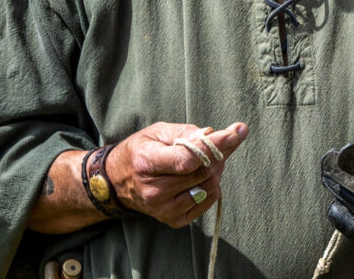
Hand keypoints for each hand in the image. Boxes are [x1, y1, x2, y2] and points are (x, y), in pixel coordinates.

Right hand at [107, 121, 247, 227]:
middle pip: (201, 172)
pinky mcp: (173, 220)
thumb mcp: (157, 132)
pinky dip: (210, 186)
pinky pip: (206, 201)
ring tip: (202, 162)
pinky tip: (199, 177)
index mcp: (146, 162)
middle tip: (214, 144)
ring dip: (214, 170)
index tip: (235, 132)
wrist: (118, 181)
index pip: (186, 159)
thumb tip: (223, 134)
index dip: (213, 146)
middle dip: (216, 154)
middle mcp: (154, 190)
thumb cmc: (140, 151)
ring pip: (208, 186)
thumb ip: (189, 132)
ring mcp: (163, 208)